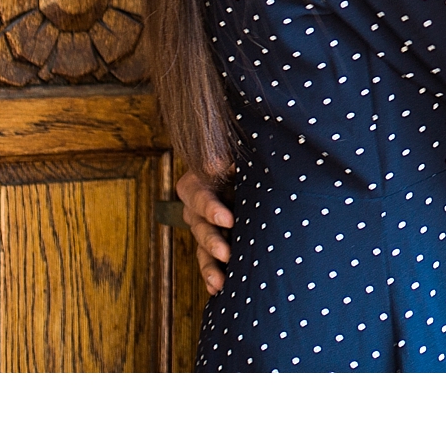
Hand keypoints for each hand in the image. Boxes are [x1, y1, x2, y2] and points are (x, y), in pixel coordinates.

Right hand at [175, 166, 235, 293]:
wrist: (249, 177)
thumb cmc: (243, 160)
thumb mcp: (236, 155)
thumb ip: (229, 157)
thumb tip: (219, 163)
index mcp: (197, 183)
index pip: (198, 196)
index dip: (210, 208)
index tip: (228, 220)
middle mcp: (196, 208)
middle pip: (199, 227)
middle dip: (212, 241)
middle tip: (226, 253)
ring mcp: (203, 229)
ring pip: (202, 250)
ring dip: (210, 266)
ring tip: (221, 282)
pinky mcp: (213, 245)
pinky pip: (208, 263)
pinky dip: (212, 276)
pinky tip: (217, 290)